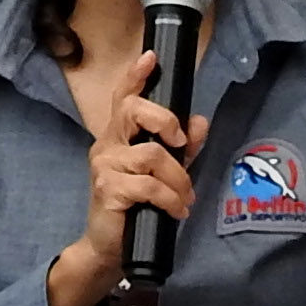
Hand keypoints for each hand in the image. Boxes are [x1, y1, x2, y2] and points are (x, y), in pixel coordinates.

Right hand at [49, 52, 210, 305]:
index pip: (123, 98)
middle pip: (132, 110)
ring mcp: (105, 166)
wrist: (109, 247)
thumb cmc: (136, 207)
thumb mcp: (165, 174)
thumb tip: (200, 121)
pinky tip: (176, 210)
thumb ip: (182, 148)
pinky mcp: (108, 189)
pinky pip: (148, 185)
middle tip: (181, 144)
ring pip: (151, 154)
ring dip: (178, 178)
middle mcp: (108, 145)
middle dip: (165, 120)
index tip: (151, 57)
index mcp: (119, 136)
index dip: (136, 76)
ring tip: (184, 197)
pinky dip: (170, 198)